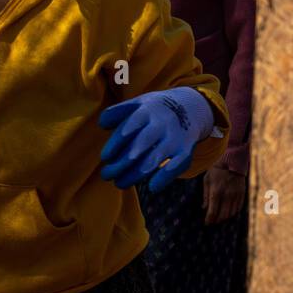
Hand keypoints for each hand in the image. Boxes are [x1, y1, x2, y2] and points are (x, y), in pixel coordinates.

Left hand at [98, 87, 215, 192]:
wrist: (190, 107)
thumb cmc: (153, 111)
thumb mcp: (136, 104)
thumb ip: (117, 113)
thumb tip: (102, 124)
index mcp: (146, 111)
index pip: (129, 127)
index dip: (116, 143)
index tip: (105, 158)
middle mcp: (162, 124)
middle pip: (141, 145)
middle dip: (122, 162)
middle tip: (106, 175)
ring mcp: (175, 137)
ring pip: (155, 158)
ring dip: (136, 174)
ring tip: (119, 183)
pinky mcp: (185, 150)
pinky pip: (177, 165)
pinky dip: (166, 177)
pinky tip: (152, 188)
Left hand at [202, 166, 246, 224]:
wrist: (232, 162)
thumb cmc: (216, 171)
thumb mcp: (206, 181)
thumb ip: (206, 196)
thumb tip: (204, 208)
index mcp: (216, 192)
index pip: (213, 211)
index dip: (209, 220)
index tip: (207, 223)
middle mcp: (227, 195)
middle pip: (223, 215)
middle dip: (217, 220)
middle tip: (213, 222)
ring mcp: (236, 195)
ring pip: (231, 213)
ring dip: (225, 218)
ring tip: (219, 218)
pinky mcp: (242, 194)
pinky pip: (238, 208)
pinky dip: (233, 213)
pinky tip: (228, 212)